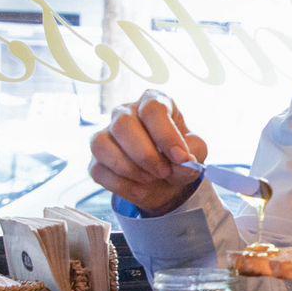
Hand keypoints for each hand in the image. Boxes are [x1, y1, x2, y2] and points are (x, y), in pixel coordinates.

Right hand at [88, 90, 209, 215]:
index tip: (180, 157)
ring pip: (102, 145)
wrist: (165, 180)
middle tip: (164, 172)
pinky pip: (99, 169)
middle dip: (145, 155)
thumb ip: (192, 154)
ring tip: (151, 179)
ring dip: (130, 169)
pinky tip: (140, 188)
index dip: (166, 135)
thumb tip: (183, 162)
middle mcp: (125, 112)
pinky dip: (122, 184)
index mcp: (153, 102)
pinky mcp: (96, 159)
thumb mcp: (195, 152)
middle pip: (123, 124)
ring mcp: (106, 134)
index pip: (152, 109)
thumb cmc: (178, 156)